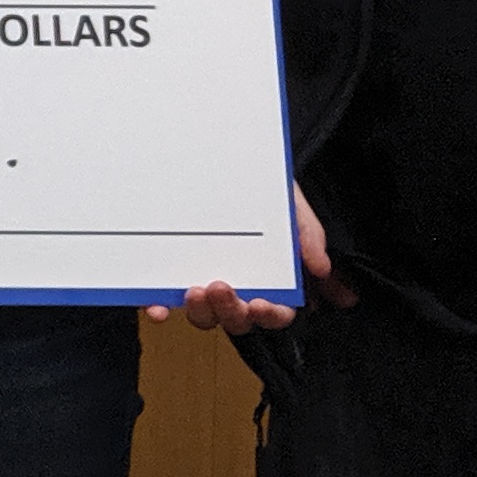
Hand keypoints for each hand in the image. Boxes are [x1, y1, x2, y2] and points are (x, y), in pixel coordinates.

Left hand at [156, 185, 350, 331]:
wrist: (222, 156)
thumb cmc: (260, 187)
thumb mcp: (289, 204)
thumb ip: (308, 234)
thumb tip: (321, 267)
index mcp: (269, 278)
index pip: (276, 312)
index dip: (271, 316)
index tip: (261, 305)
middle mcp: (238, 286)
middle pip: (238, 320)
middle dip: (230, 311)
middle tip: (221, 287)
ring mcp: (204, 282)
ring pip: (204, 317)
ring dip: (200, 312)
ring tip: (194, 290)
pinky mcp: (173, 275)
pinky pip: (164, 301)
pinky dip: (159, 309)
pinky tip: (156, 308)